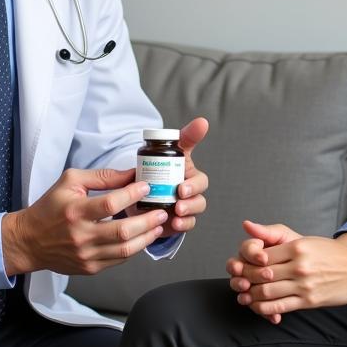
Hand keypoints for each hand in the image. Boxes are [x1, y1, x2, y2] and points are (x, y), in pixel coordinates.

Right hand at [2, 167, 168, 275]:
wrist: (29, 240)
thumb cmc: (50, 208)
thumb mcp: (70, 181)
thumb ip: (102, 177)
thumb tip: (131, 174)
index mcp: (75, 210)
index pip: (110, 203)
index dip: (132, 195)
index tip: (146, 186)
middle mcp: (81, 235)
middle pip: (122, 231)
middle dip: (147, 220)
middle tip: (162, 211)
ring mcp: (86, 255)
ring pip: (125, 250)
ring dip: (146, 237)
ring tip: (158, 226)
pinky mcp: (89, 267)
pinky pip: (118, 260)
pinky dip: (134, 249)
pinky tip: (143, 238)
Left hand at [158, 116, 209, 236]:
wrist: (142, 193)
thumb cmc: (159, 169)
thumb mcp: (166, 151)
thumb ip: (184, 137)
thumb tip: (203, 121)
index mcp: (189, 175)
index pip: (201, 180)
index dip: (194, 184)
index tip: (182, 186)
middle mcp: (191, 192)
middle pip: (200, 197)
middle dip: (191, 197)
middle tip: (178, 196)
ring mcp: (187, 207)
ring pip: (195, 210)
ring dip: (188, 211)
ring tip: (176, 212)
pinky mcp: (180, 220)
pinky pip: (187, 224)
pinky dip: (183, 225)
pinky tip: (174, 223)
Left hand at [225, 220, 346, 322]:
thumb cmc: (332, 254)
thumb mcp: (306, 239)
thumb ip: (277, 236)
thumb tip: (247, 226)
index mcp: (297, 247)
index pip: (262, 255)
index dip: (247, 262)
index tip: (240, 265)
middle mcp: (299, 265)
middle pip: (261, 274)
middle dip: (245, 279)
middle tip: (237, 281)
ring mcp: (303, 285)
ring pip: (267, 292)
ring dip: (251, 295)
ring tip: (244, 295)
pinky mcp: (308, 301)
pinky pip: (280, 306)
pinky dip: (264, 308)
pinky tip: (258, 307)